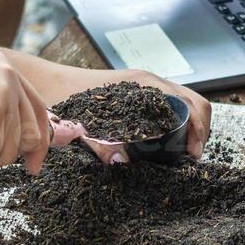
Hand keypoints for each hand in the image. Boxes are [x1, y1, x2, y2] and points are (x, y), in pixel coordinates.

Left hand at [21, 62, 212, 161]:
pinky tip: (163, 144)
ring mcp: (144, 87)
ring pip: (182, 104)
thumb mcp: (83, 124)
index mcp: (144, 84)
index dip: (199, 129)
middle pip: (193, 102)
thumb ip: (100, 143)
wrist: (44, 82)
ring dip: (188, 127)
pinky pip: (167, 107)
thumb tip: (122, 162)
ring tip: (180, 154)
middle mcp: (149, 82)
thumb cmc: (62, 97)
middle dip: (199, 130)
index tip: (193, 155)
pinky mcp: (136, 95)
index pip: (190, 102)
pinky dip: (175, 124)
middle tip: (190, 158)